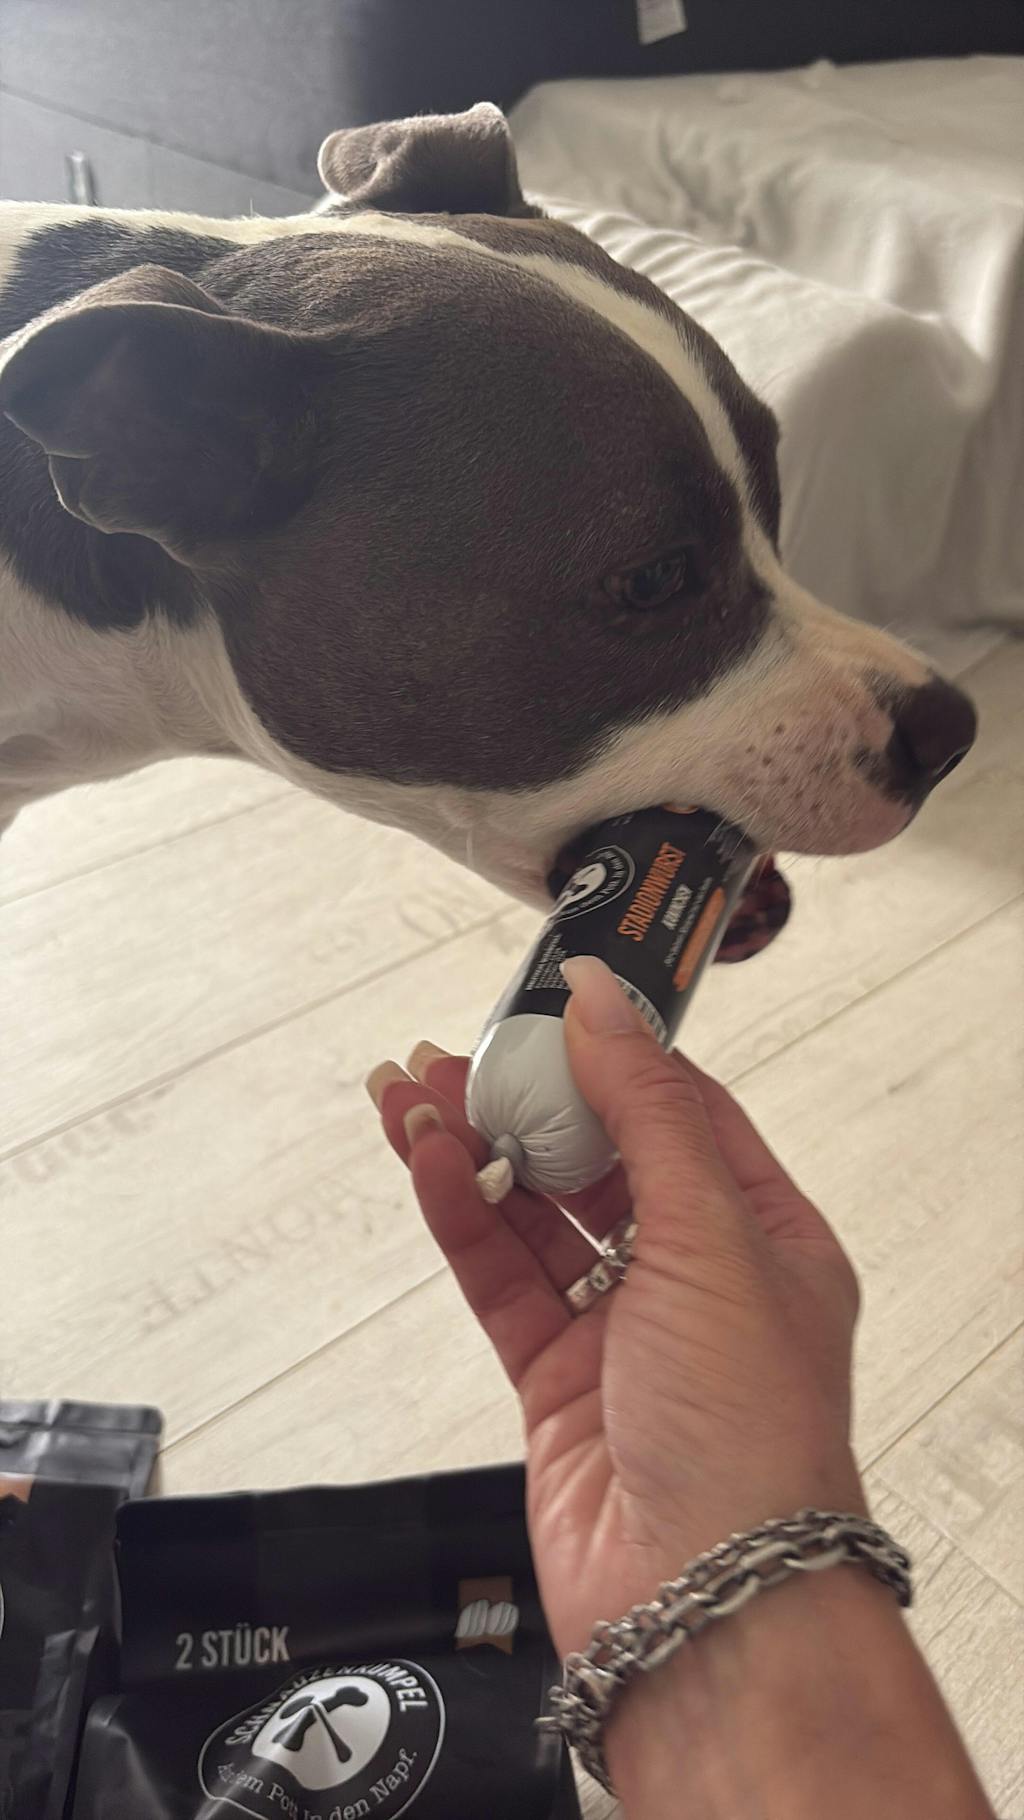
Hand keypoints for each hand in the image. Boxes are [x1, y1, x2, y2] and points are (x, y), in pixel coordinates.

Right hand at [367, 954, 862, 1661]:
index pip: (682, 1115)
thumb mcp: (711, 1236)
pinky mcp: (556, 1383)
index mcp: (765, 1237)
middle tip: (449, 1055)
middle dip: (523, 1103)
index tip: (548, 1009)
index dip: (612, 1058)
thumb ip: (647, 1112)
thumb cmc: (748, 1430)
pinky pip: (501, 1279)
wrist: (701, 1601)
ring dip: (472, 1153)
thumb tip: (606, 1002)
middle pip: (597, 1161)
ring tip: (404, 1094)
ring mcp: (623, 1332)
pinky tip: (425, 1165)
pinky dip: (462, 1219)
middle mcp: (695, 1279)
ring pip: (535, 1217)